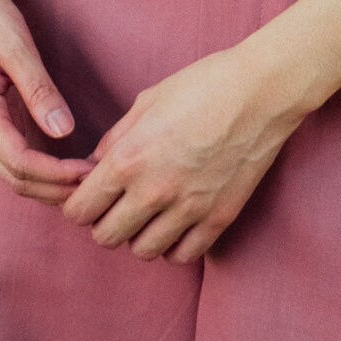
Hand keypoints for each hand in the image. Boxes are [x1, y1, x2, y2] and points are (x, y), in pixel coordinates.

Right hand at [0, 0, 95, 204]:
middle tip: (101, 185)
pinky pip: (11, 156)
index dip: (57, 174)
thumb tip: (64, 132)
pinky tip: (69, 165)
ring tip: (90, 181)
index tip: (93, 173)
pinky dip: (39, 168)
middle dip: (56, 188)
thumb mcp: (15, 45)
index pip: (19, 162)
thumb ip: (38, 90)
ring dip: (48, 184)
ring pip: (11, 173)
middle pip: (15, 178)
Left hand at [59, 45, 299, 262]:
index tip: (90, 196)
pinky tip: (176, 224)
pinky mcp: (219, 218)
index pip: (80, 211)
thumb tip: (95, 167)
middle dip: (105, 222)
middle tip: (119, 205)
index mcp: (128, 159)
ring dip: (139, 235)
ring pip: (142, 251)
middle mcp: (153, 191)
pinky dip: (173, 245)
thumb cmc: (202, 85)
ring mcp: (188, 209)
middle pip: (106, 237)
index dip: (79, 205)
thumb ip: (115, 139)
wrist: (261, 91)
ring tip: (150, 214)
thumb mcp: (146, 102)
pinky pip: (183, 255)